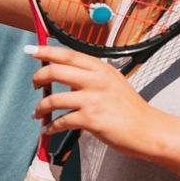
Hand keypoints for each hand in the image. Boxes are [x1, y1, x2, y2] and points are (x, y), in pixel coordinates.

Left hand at [29, 44, 158, 158]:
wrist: (148, 130)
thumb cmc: (129, 108)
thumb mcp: (113, 82)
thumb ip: (91, 75)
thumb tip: (63, 72)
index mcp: (101, 68)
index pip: (68, 54)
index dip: (46, 51)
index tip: (31, 50)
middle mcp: (96, 80)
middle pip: (55, 71)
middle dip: (38, 77)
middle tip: (34, 84)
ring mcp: (93, 100)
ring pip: (53, 99)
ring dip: (40, 107)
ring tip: (37, 113)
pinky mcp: (91, 120)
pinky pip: (61, 121)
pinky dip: (51, 126)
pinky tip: (49, 129)